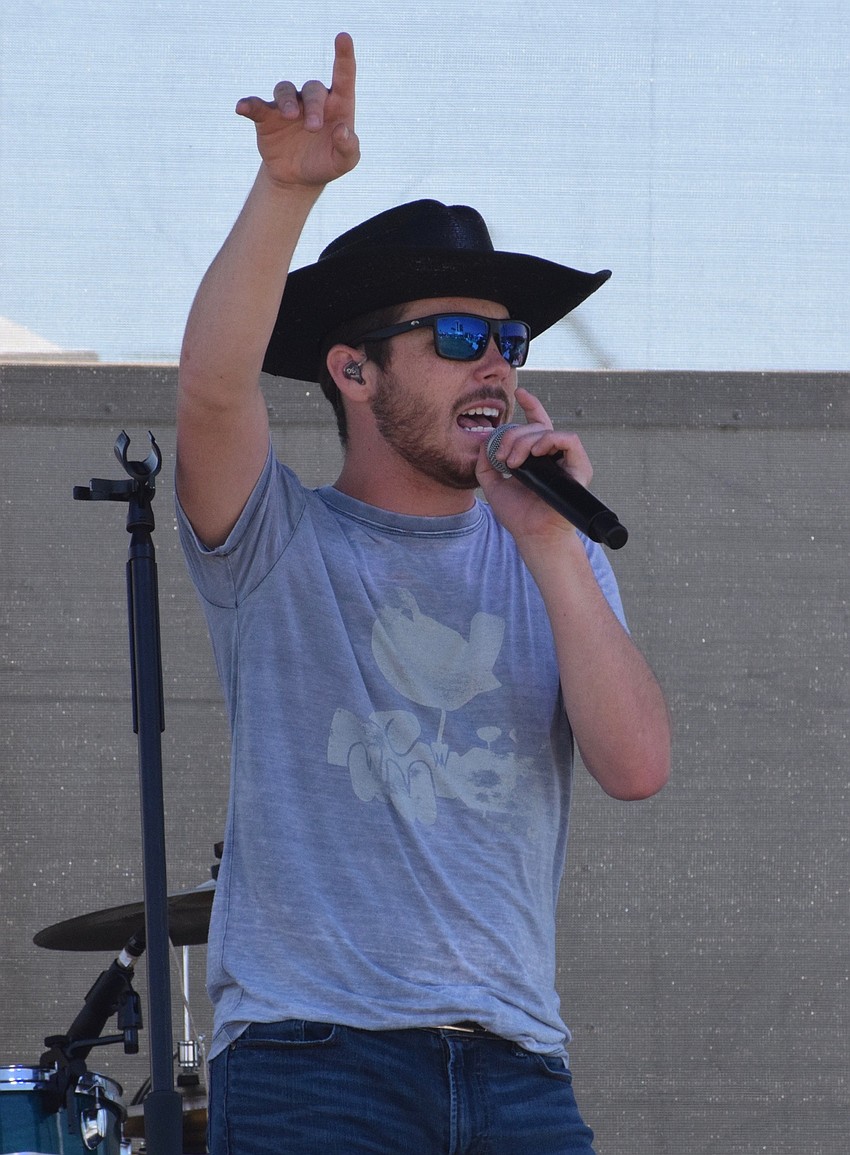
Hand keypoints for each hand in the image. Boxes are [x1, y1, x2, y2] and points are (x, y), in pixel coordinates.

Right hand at [235, 32, 359, 189]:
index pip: (343, 76)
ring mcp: (289, 106)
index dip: (344, 56)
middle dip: (313, 106)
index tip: (343, 37)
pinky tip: (242, 108)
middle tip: (313, 128)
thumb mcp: (344, 162)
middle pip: (312, 89)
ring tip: (289, 117)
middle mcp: (313, 100)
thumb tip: (343, 130)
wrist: (298, 179)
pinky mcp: (267, 117)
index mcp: (337, 105)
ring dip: (286, 102)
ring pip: (285, 90)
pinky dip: (250, 104)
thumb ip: (349, 148)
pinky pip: (257, 105)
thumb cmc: (326, 163)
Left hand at [476, 387, 593, 543]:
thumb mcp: (492, 484)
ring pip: (548, 432)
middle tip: (502, 458)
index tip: (520, 394)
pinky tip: (535, 453)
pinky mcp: (579, 468)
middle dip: (513, 436)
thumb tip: (486, 442)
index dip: (531, 406)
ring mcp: (567, 461)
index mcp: (537, 457)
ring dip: (526, 441)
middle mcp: (554, 456)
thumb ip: (486, 463)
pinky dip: (550, 440)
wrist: (532, 535)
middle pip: (535, 428)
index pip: (538, 424)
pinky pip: (569, 440)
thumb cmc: (517, 514)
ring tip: (514, 462)